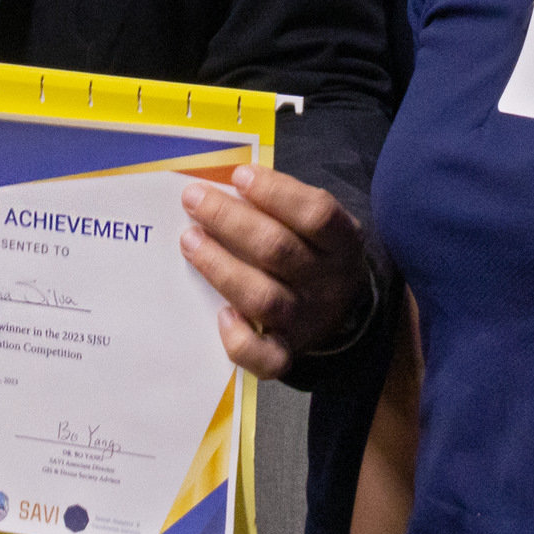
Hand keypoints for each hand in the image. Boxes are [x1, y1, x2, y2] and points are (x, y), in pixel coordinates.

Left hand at [180, 165, 368, 377]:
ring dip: (221, 266)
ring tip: (190, 240)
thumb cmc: (315, 252)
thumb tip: (228, 184)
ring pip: (263, 298)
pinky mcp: (289, 351)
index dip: (276, 193)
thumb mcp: (317, 224)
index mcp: (341, 242)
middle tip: (193, 199)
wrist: (344, 310)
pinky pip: (266, 358)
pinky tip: (221, 315)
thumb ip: (284, 205)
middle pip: (277, 250)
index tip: (240, 176)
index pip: (316, 214)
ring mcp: (307, 319)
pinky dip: (240, 339)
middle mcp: (327, 282)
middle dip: (229, 220)